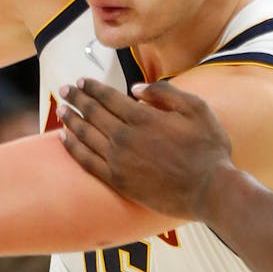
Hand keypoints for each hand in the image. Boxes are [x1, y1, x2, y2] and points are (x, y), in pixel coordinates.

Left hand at [58, 78, 233, 218]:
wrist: (211, 190)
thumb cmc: (208, 148)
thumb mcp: (196, 109)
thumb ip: (165, 93)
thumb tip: (134, 89)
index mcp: (143, 117)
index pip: (108, 97)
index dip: (92, 87)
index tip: (82, 81)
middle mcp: (125, 137)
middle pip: (92, 113)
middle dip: (77, 98)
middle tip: (65, 89)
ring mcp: (119, 161)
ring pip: (85, 135)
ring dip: (71, 119)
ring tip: (62, 109)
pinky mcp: (118, 181)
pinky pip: (86, 161)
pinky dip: (72, 147)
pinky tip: (63, 138)